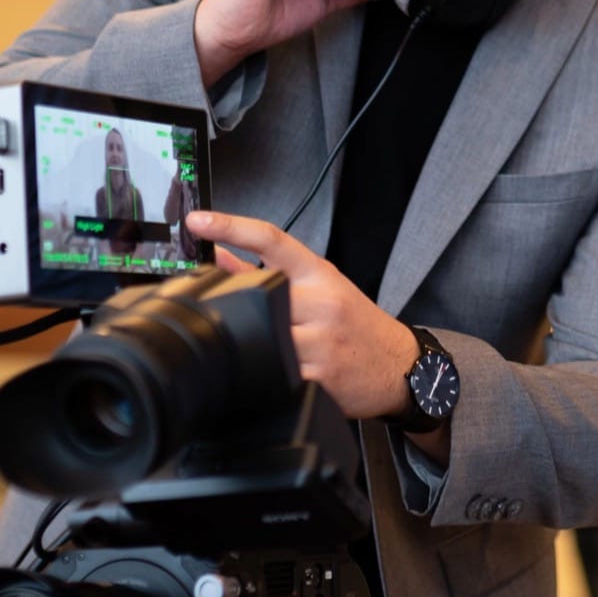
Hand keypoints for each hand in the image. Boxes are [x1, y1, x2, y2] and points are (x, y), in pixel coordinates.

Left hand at [190, 211, 417, 421]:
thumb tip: (218, 254)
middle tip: (224, 315)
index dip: (230, 226)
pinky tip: (268, 374)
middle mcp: (322, 301)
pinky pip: (276, 372)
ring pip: (263, 335)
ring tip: (251, 348)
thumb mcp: (321, 287)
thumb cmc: (358, 324)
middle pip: (259, 293)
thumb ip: (265, 270)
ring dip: (250, 342)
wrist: (399, 365)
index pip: (271, 240)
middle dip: (236, 306)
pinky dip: (265, 372)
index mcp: (319, 274)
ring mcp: (321, 339)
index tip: (198, 222)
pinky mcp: (319, 374)